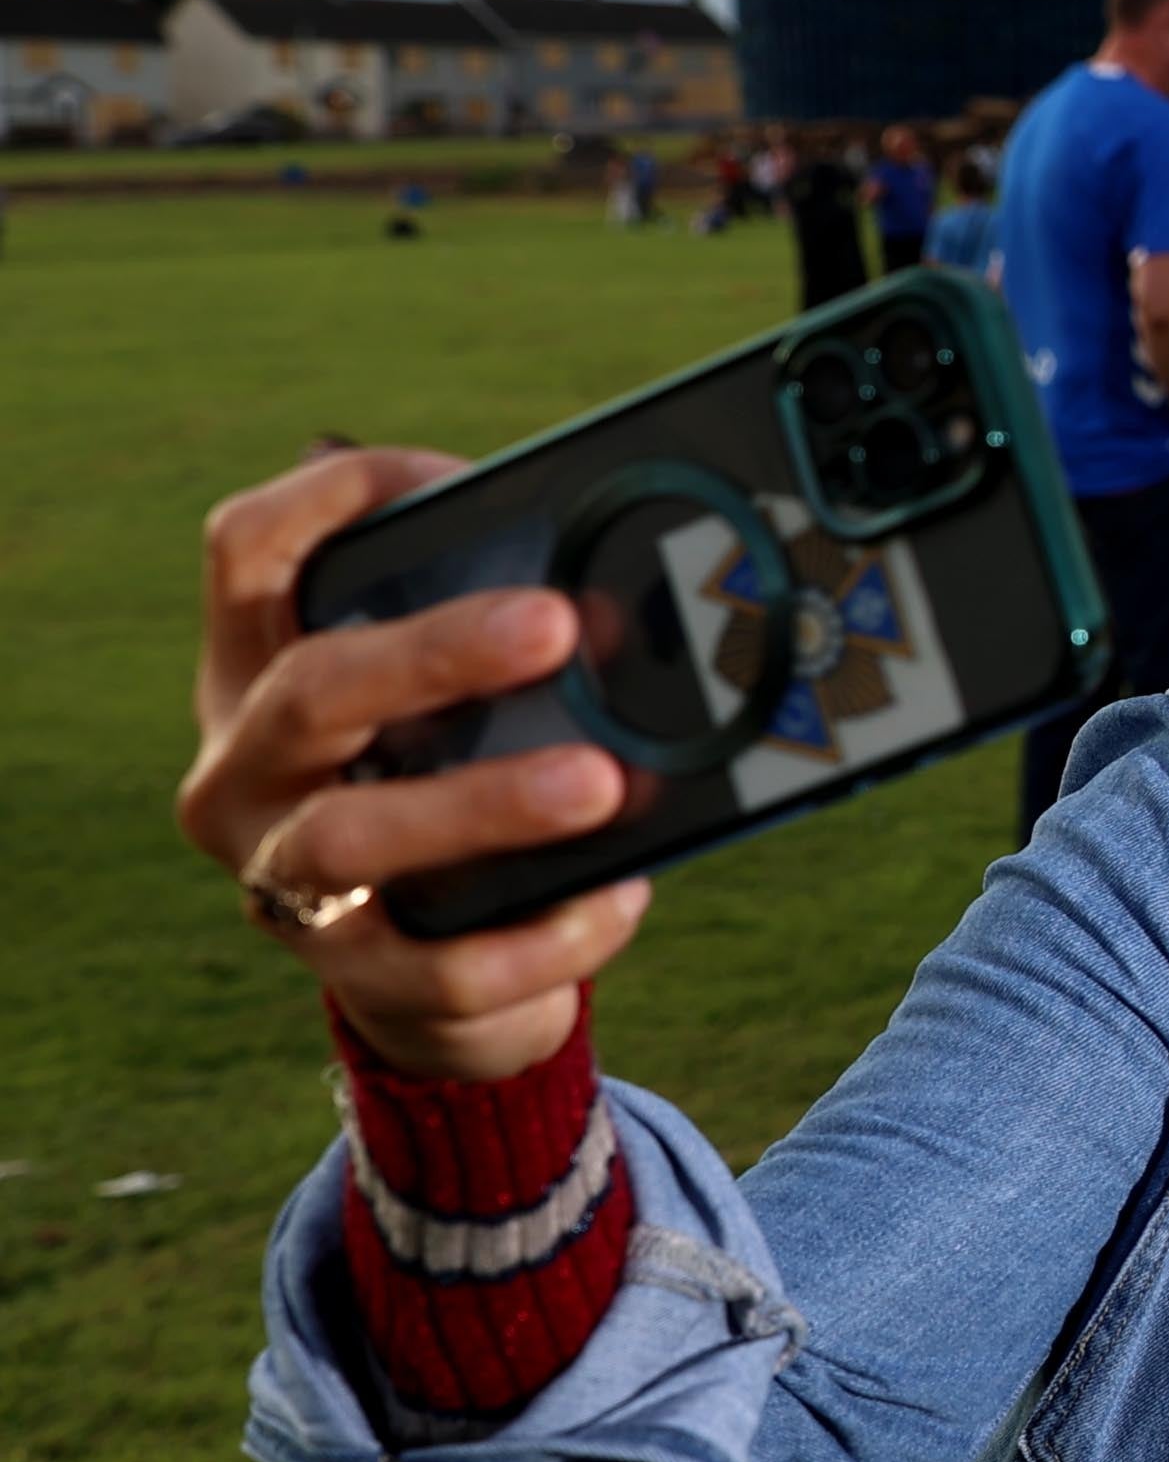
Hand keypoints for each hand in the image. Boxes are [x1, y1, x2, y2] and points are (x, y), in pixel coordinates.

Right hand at [179, 448, 650, 1080]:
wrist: (434, 970)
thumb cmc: (452, 785)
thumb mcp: (449, 704)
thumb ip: (497, 636)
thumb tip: (630, 572)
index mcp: (259, 673)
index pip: (245, 553)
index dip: (334, 497)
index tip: (458, 482)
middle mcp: (245, 770)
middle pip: (308, 689)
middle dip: (433, 652)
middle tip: (557, 624)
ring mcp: (284, 880)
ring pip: (353, 836)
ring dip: (483, 803)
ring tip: (600, 782)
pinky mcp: (354, 979)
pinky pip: (444, 968)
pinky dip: (545, 935)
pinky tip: (623, 896)